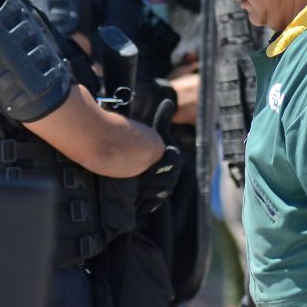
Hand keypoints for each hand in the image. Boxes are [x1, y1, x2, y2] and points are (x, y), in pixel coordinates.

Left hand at [137, 99, 182, 213]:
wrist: (138, 161)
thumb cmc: (148, 144)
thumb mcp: (158, 132)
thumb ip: (163, 119)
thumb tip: (167, 100)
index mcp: (175, 160)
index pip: (170, 167)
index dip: (156, 169)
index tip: (145, 168)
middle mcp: (172, 176)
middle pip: (162, 184)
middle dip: (147, 183)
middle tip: (132, 178)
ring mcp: (165, 189)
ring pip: (156, 195)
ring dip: (144, 194)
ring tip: (131, 188)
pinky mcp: (155, 201)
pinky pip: (150, 205)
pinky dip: (142, 205)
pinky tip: (132, 200)